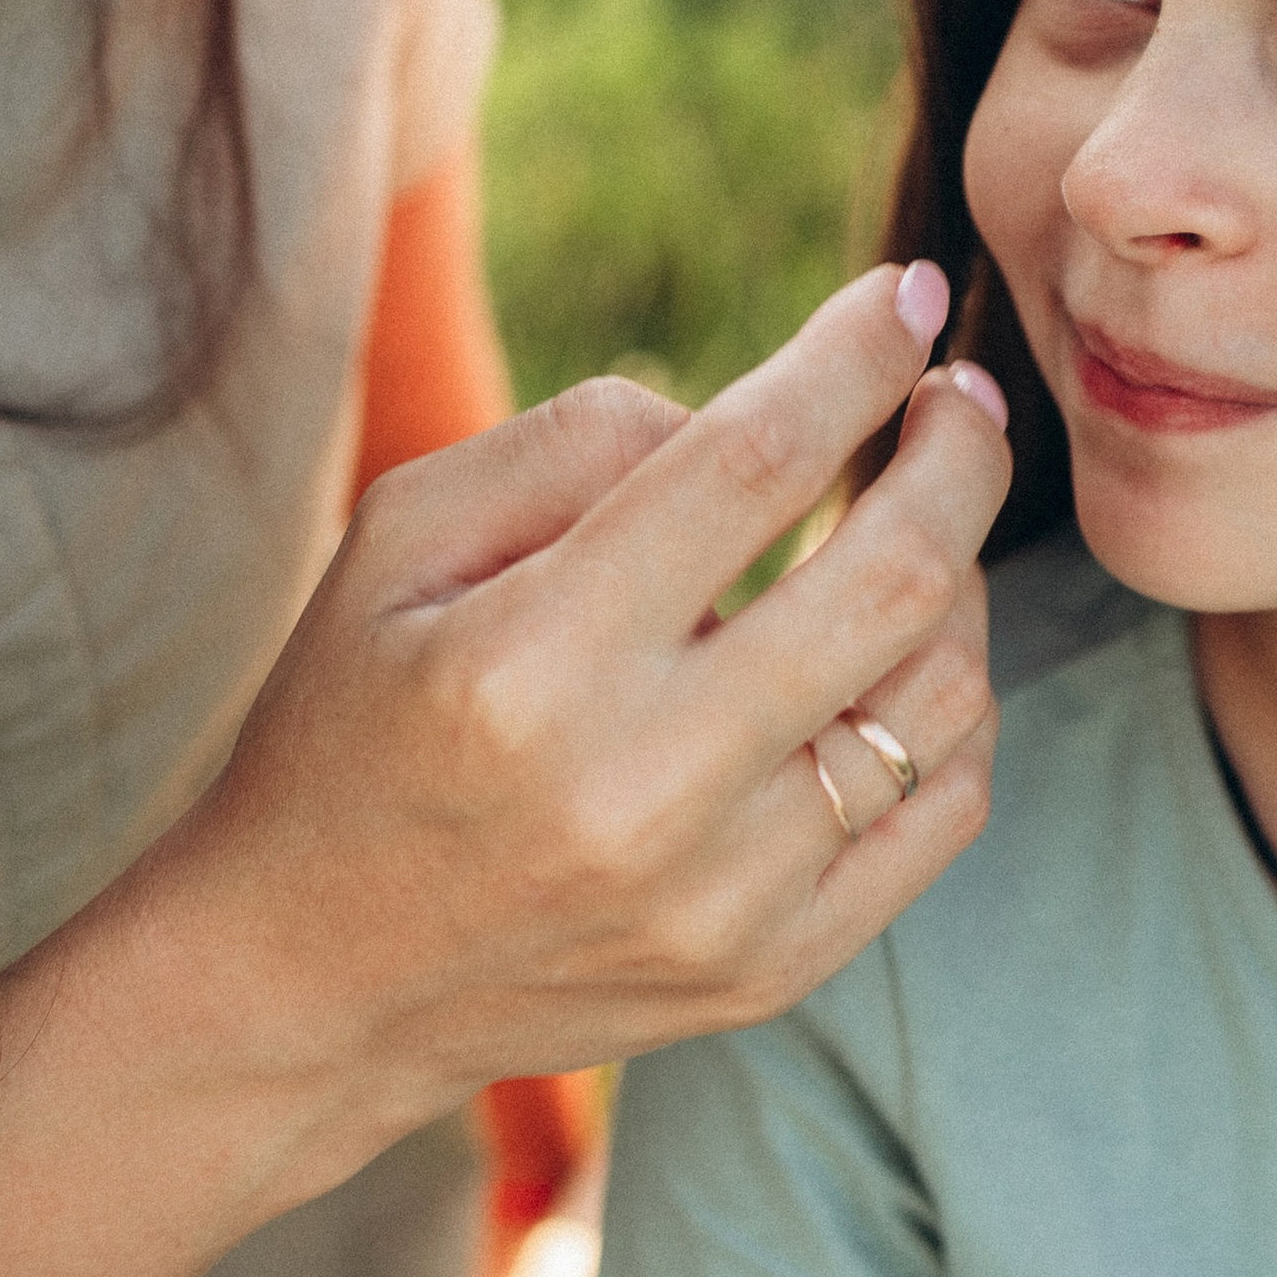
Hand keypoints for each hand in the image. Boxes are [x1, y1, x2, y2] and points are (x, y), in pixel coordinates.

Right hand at [159, 260, 1009, 1192]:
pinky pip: (947, 808)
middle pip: (893, 576)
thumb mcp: (400, 539)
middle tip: (957, 400)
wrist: (316, 979)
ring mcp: (724, 896)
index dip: (855, 356)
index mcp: (531, 660)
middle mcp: (642, 788)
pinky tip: (903, 658)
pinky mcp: (773, 967)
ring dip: (960, 579)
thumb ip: (582, 440)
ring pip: (942, 692)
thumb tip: (773, 409)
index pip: (753, 462)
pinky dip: (953, 706)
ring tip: (915, 530)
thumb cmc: (356, 720)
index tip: (908, 296)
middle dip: (958, 453)